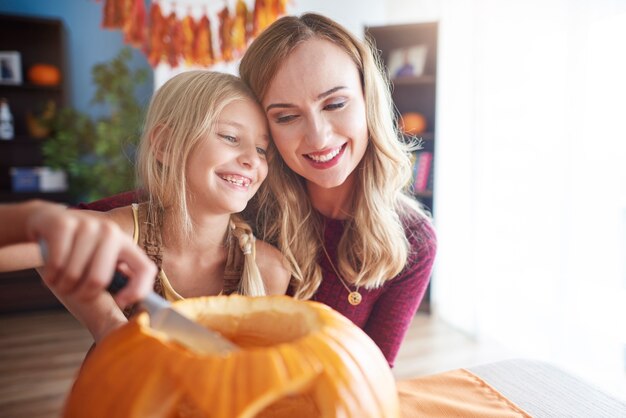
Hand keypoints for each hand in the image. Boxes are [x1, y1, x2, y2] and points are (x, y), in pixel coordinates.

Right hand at [26, 205, 155, 306]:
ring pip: (73, 274)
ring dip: (62, 285)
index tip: (120, 303)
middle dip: (81, 294)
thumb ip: (116, 284)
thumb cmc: (76, 253)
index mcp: (125, 244)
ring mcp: (87, 225)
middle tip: (73, 292)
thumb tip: (130, 314)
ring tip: (60, 280)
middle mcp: (110, 232)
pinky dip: (50, 275)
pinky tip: (51, 272)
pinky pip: (56, 263)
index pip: (146, 269)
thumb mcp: (99, 265)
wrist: (45, 222)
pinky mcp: (63, 224)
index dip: (137, 291)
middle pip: (99, 279)